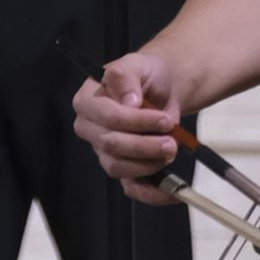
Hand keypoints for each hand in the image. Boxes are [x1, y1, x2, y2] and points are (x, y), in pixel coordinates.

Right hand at [73, 50, 184, 203]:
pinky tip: (172, 192)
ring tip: (172, 150)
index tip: (163, 119)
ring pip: (119, 168)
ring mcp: (103, 152)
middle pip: (112, 146)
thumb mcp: (137, 65)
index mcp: (87, 102)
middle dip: (145, 146)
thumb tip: (129, 101)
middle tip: (172, 141)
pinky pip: (131, 189)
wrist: (161, 89)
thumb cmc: (145, 76)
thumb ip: (126, 77)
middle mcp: (90, 129)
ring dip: (149, 164)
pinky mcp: (121, 169)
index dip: (136, 122)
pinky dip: (152, 194)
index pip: (107, 118)